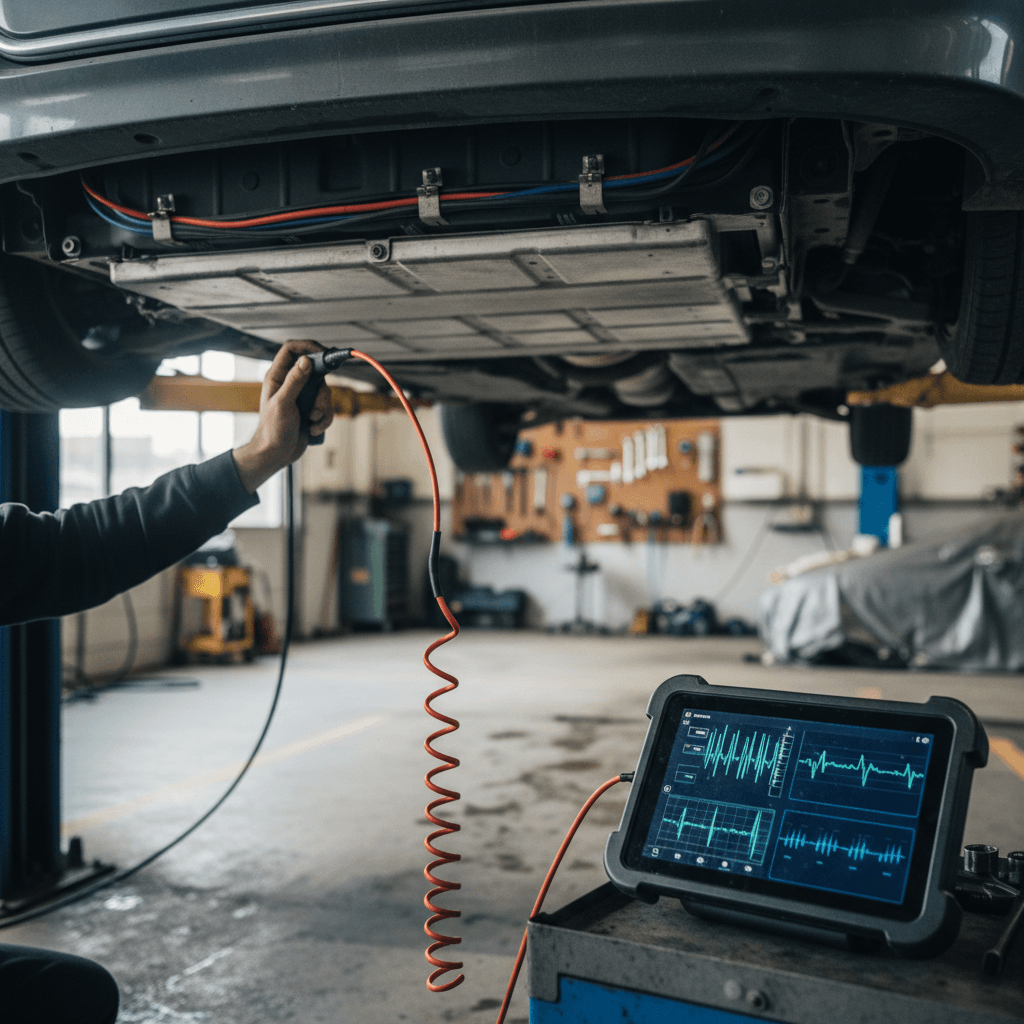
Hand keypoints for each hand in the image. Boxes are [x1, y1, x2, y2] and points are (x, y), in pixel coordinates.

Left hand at [232, 340, 334, 492]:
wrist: (277, 454)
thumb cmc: (272, 430)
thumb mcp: (283, 403)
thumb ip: (295, 381)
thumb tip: (306, 360)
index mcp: (278, 377)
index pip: (292, 350)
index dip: (307, 346)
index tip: (323, 353)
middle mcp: (291, 384)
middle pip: (316, 372)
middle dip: (322, 390)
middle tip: (318, 402)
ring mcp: (302, 397)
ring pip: (325, 391)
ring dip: (323, 408)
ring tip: (311, 420)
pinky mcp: (312, 410)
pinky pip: (328, 408)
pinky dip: (324, 419)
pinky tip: (312, 428)